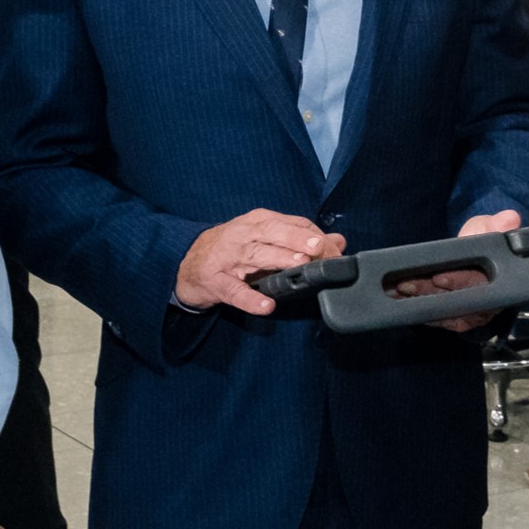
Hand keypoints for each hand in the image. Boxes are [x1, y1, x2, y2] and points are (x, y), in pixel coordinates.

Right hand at [176, 209, 345, 313]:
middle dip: (298, 239)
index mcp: (259, 222)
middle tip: (319, 248)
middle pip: (274, 233)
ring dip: (279, 260)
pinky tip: (266, 306)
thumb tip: (339, 240)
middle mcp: (244, 234)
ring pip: (256, 255)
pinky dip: (250, 298)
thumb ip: (301, 239)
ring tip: (299, 266)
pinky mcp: (215, 281)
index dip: (315, 236)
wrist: (189, 263)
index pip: (292, 224)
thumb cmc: (233, 249)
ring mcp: (227, 257)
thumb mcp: (266, 239)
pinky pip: (234, 291)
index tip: (335, 250)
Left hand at [390, 209, 521, 332]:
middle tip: (404, 284)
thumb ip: (497, 224)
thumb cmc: (482, 240)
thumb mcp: (488, 228)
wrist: (476, 257)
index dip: (459, 281)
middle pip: (457, 301)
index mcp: (499, 279)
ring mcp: (472, 315)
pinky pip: (438, 319)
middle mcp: (488, 303)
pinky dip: (418, 311)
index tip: (438, 277)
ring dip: (419, 303)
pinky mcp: (457, 320)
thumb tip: (511, 217)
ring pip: (444, 312)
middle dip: (429, 293)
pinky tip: (400, 303)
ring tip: (395, 291)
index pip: (479, 283)